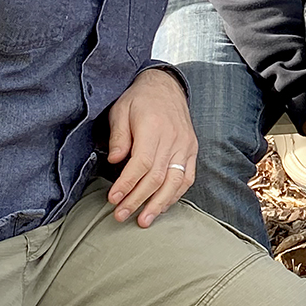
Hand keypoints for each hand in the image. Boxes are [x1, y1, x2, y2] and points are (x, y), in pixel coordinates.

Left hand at [105, 67, 196, 226]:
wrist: (165, 85)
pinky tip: (162, 206)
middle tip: (121, 215)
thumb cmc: (139, 99)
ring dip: (159, 204)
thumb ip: (119, 136)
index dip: (127, 184)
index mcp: (154, 127)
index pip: (141, 163)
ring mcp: (186, 145)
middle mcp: (174, 138)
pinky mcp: (192, 149)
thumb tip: (115, 162)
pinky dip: (175, 195)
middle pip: (157, 177)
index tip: (113, 199)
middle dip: (138, 200)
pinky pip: (187, 177)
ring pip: (175, 182)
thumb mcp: (120, 110)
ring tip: (144, 220)